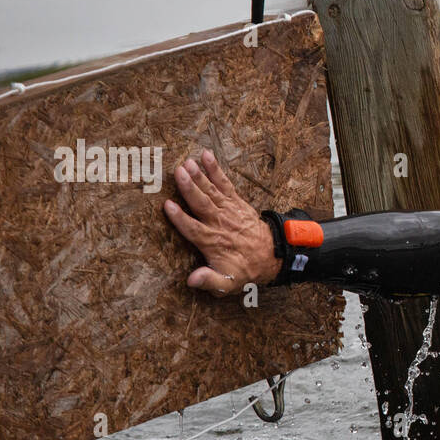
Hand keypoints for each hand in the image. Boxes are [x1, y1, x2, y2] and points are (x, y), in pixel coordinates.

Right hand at [162, 150, 281, 294]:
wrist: (271, 256)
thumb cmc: (244, 269)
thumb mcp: (227, 283)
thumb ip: (209, 280)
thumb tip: (191, 280)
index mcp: (212, 242)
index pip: (192, 228)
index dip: (179, 218)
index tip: (168, 205)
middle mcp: (219, 223)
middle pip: (201, 204)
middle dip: (190, 188)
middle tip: (178, 172)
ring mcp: (228, 210)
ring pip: (211, 191)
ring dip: (200, 176)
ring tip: (187, 163)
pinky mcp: (236, 202)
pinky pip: (225, 183)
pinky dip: (216, 170)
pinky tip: (206, 156)